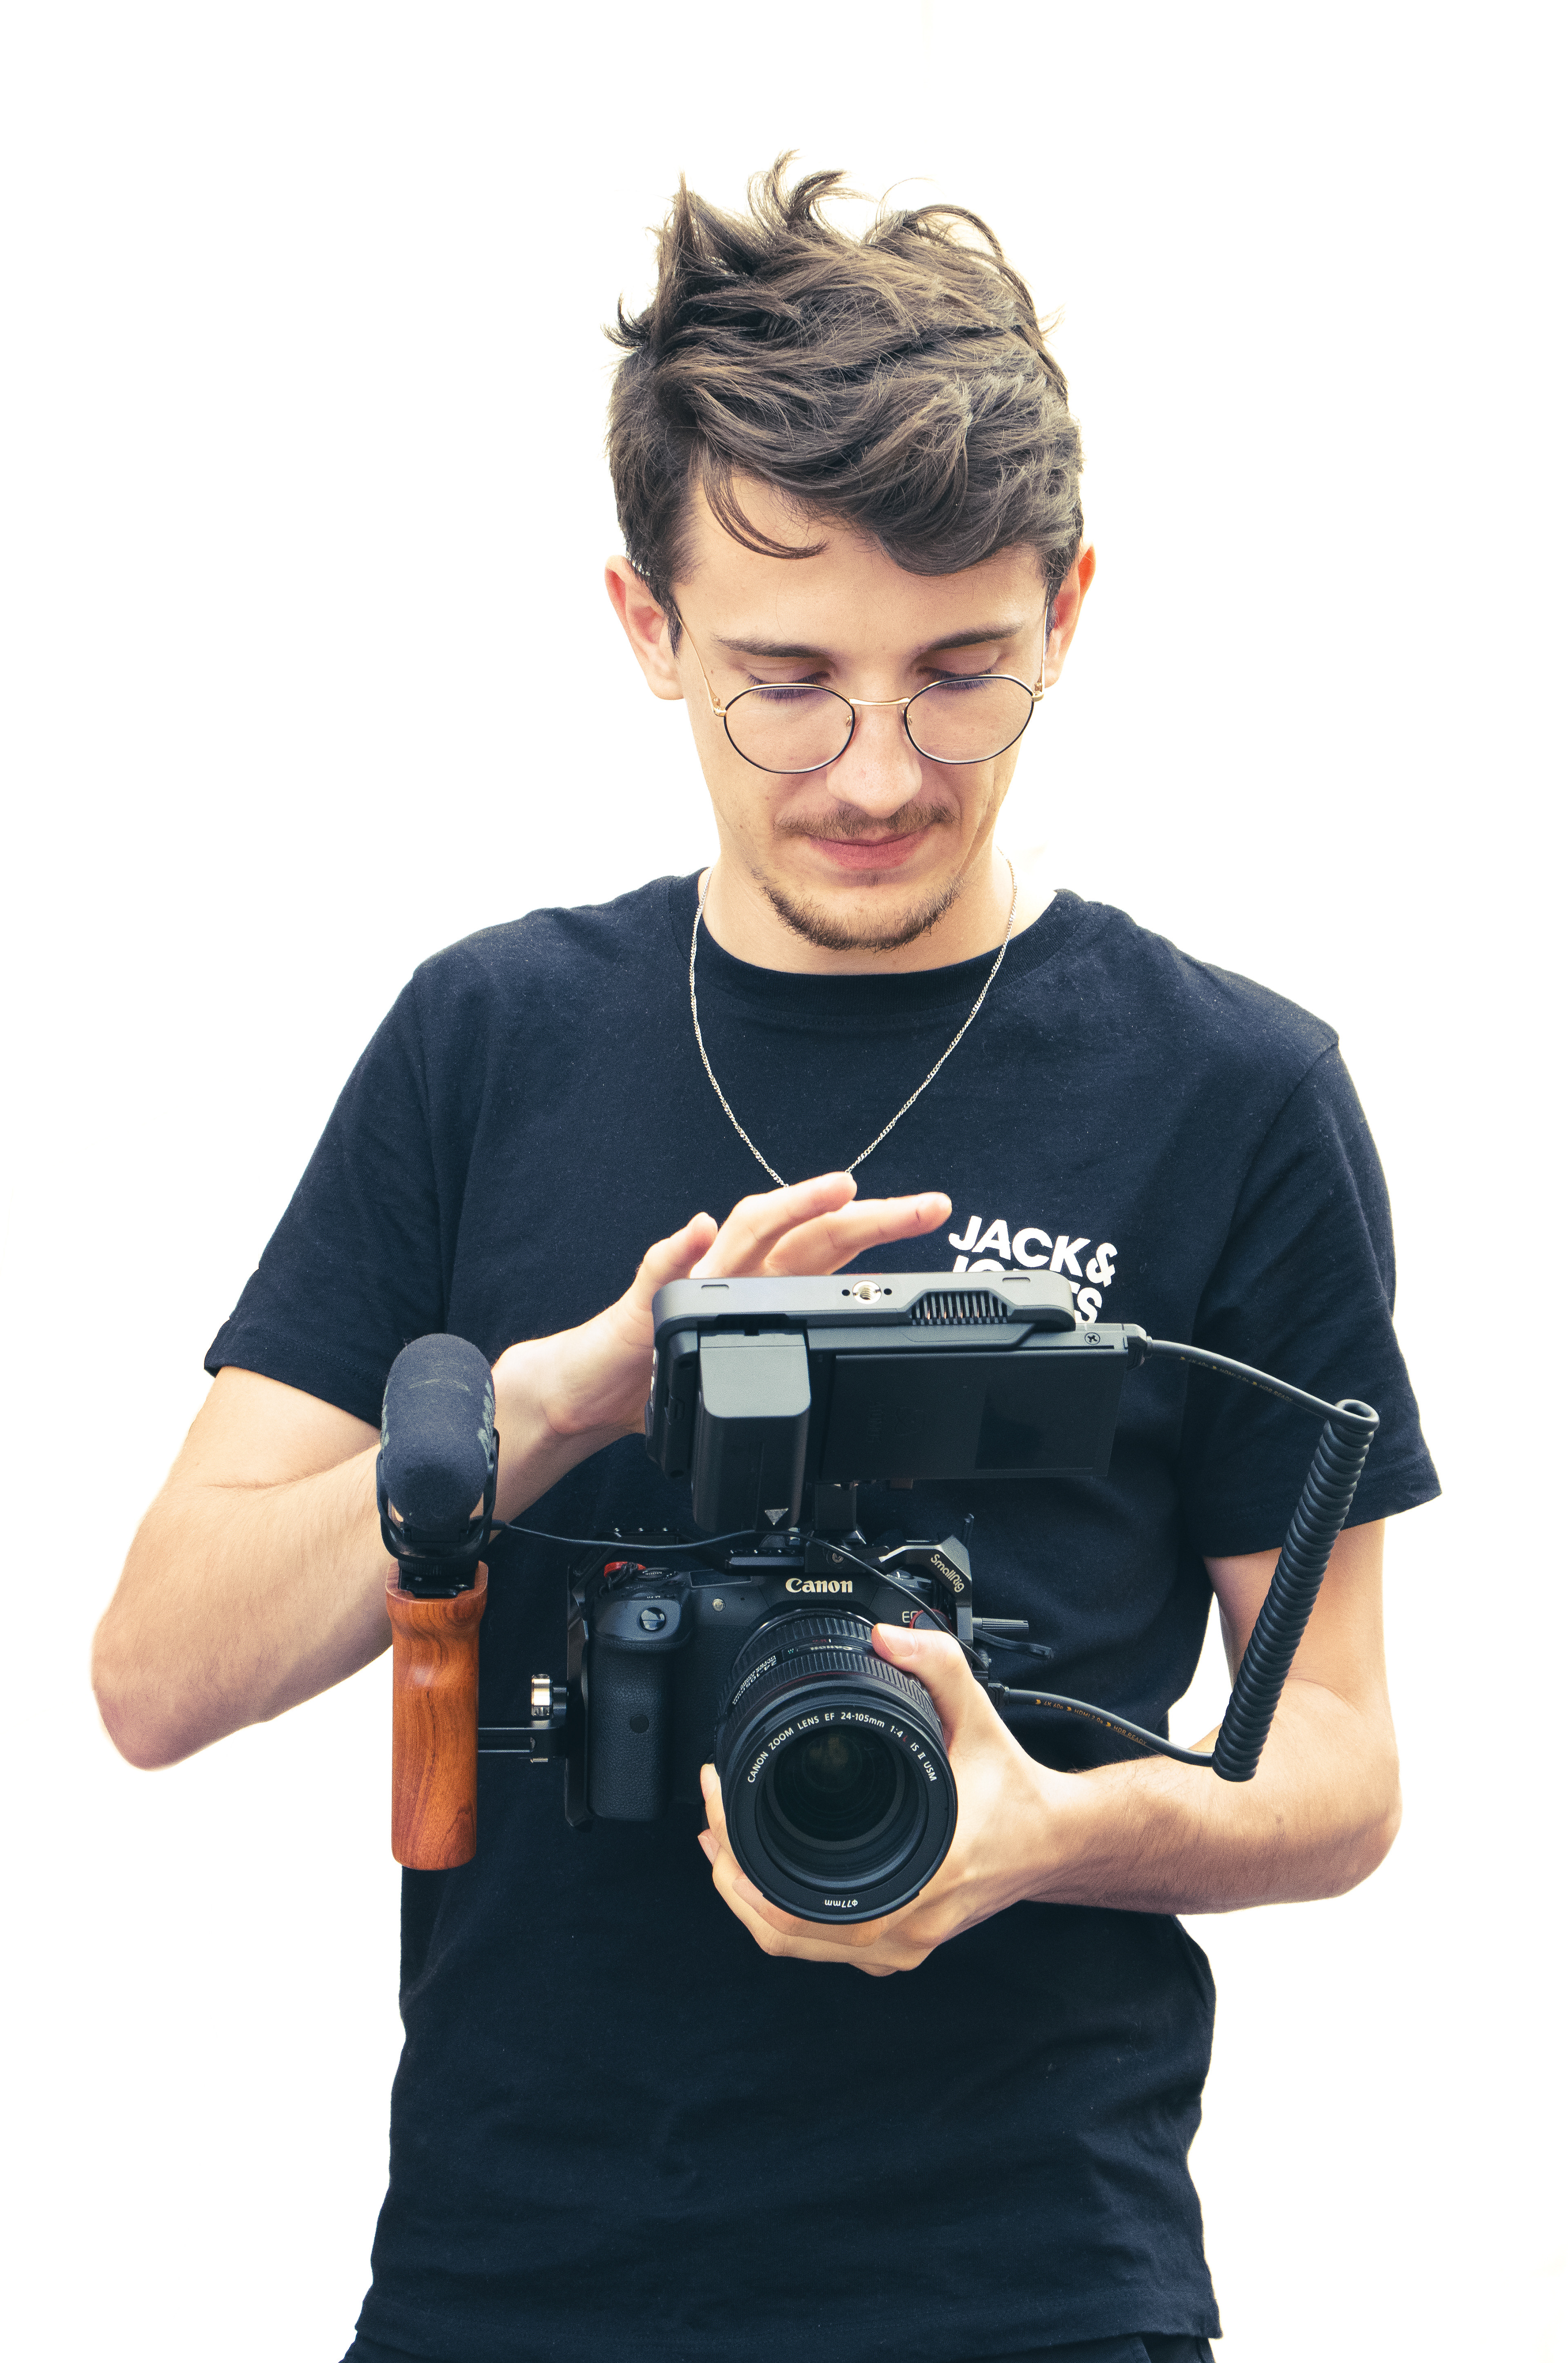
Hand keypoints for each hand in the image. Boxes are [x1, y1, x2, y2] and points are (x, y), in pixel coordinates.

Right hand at [490, 1172, 949, 1517]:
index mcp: (764, 1286)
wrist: (592, 1394)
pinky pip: (662, 1270)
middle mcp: (733, 1273)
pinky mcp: (642, 1305)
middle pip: (809, 1231)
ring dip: (792, 1208)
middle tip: (925, 1206)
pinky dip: (682, 1248)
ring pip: (747, 1233)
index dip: (882, 1228)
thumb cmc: (664, 1375)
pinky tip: (701, 1229)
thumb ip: (794, 1361)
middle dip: (869, 1215)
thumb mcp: (747, 1373)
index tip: (932, 1212)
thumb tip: (866, 1381)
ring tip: (838, 1190)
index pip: (832, 1246)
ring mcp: (690, 1283)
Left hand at [697, 1623, 1060, 1974]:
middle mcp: (907, 1924)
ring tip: (722, 1843)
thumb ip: (936, 1665)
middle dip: (731, 1873)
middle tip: (713, 1815)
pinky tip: (764, 1877)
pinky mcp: (901, 1944)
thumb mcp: (979, 1715)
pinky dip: (783, 1918)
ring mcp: (903, 1944)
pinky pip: (823, 1950)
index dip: (741, 1853)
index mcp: (920, 1876)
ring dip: (749, 1900)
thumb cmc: (1016, 1790)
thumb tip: (884, 1637)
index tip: (722, 1797)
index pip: (798, 1899)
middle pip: (783, 1931)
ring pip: (797, 1948)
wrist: (1055, 1840)